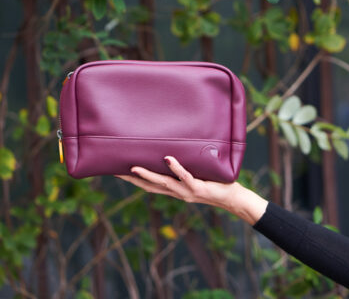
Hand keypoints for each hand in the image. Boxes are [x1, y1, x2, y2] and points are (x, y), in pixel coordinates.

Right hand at [115, 155, 267, 224]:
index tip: (117, 170)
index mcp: (174, 190)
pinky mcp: (199, 189)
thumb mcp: (195, 175)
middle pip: (150, 186)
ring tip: (133, 167)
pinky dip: (176, 168)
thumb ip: (182, 167)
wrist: (233, 198)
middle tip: (115, 170)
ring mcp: (187, 192)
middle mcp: (177, 193)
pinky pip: (186, 177)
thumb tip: (171, 149)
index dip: (133, 179)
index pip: (149, 185)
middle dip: (132, 179)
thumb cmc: (214, 183)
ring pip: (163, 184)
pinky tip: (168, 158)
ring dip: (148, 175)